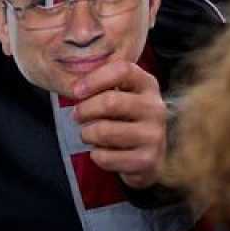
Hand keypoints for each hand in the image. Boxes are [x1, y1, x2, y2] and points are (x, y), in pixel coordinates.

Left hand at [70, 59, 168, 190]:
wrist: (146, 156)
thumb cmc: (124, 117)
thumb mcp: (119, 94)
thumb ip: (102, 84)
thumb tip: (74, 85)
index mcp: (147, 85)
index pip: (123, 70)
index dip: (95, 79)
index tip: (76, 91)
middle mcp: (155, 108)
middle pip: (111, 102)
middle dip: (85, 110)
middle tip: (77, 116)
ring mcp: (154, 136)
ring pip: (105, 131)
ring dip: (87, 134)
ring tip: (87, 134)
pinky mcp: (148, 160)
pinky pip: (106, 157)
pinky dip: (96, 155)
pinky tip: (101, 152)